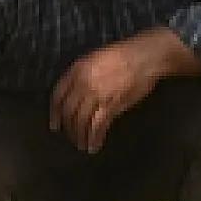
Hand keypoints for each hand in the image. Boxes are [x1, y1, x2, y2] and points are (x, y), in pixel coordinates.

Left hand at [50, 39, 160, 153]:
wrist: (146, 56)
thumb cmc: (126, 54)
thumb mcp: (96, 58)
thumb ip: (84, 75)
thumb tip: (78, 93)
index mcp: (77, 70)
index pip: (58, 96)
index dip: (54, 113)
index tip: (54, 125)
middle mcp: (83, 83)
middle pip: (69, 111)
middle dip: (69, 128)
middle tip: (71, 138)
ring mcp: (96, 95)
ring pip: (81, 121)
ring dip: (80, 136)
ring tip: (81, 145)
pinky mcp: (111, 105)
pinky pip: (97, 126)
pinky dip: (94, 138)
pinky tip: (94, 145)